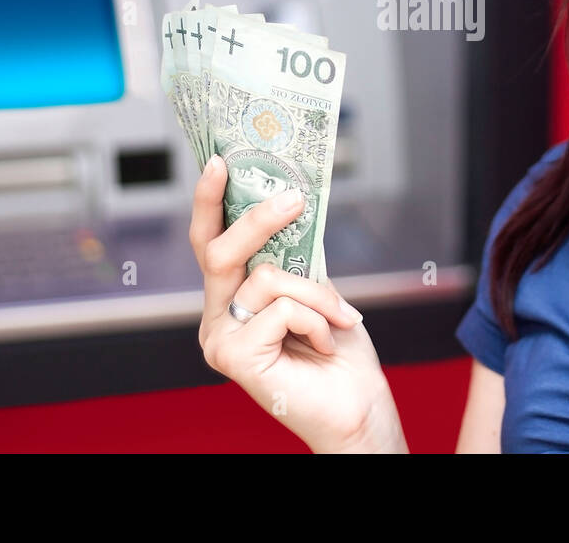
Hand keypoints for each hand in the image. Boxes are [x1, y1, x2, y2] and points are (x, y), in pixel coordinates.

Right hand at [191, 155, 407, 452]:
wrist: (357, 405)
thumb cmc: (338, 349)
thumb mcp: (316, 288)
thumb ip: (294, 256)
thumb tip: (290, 203)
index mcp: (231, 297)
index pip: (211, 241)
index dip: (211, 201)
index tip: (222, 162)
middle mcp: (217, 317)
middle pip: (222, 251)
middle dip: (259, 220)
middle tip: (294, 199)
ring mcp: (220, 339)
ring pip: (266, 278)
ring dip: (316, 295)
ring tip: (339, 319)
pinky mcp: (234, 358)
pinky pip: (280, 309)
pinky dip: (315, 320)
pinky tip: (324, 345)